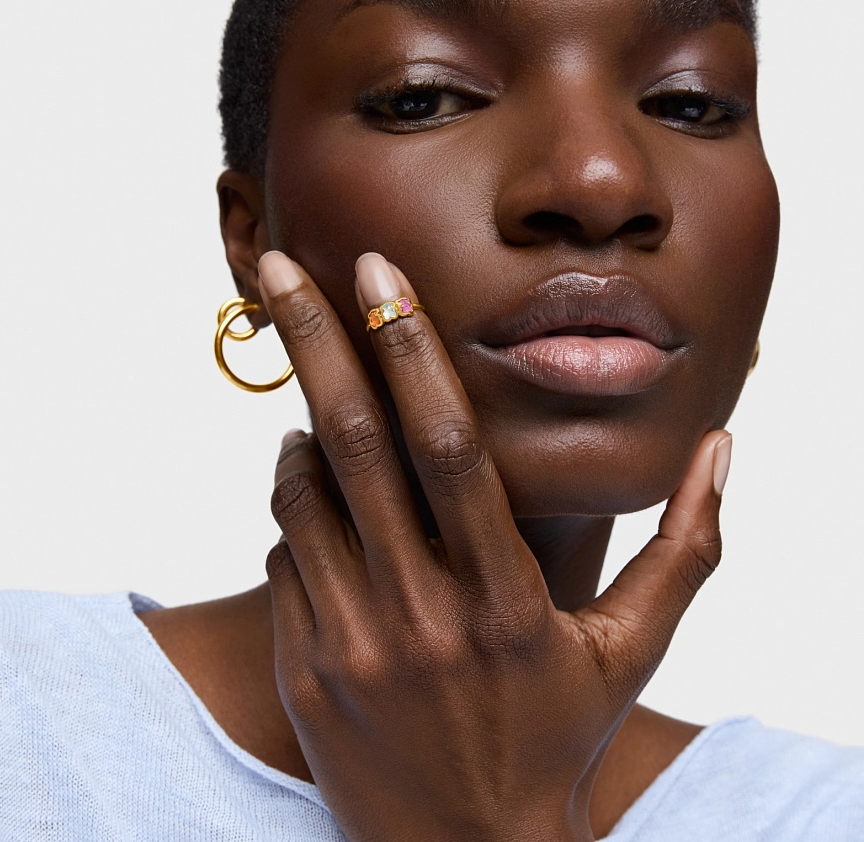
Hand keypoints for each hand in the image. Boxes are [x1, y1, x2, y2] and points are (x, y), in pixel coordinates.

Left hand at [256, 250, 730, 841]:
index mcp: (506, 601)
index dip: (412, 352)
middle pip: (355, 447)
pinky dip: (292, 507)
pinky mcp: (303, 670)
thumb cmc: (555, 738)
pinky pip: (281, 554)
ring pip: (300, 497)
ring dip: (302, 434)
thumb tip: (722, 450)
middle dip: (314, 342)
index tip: (377, 276)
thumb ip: (684, 548)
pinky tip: (317, 499)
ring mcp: (349, 647)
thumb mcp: (632, 649)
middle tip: (278, 263)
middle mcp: (420, 617)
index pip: (450, 448)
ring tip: (316, 407)